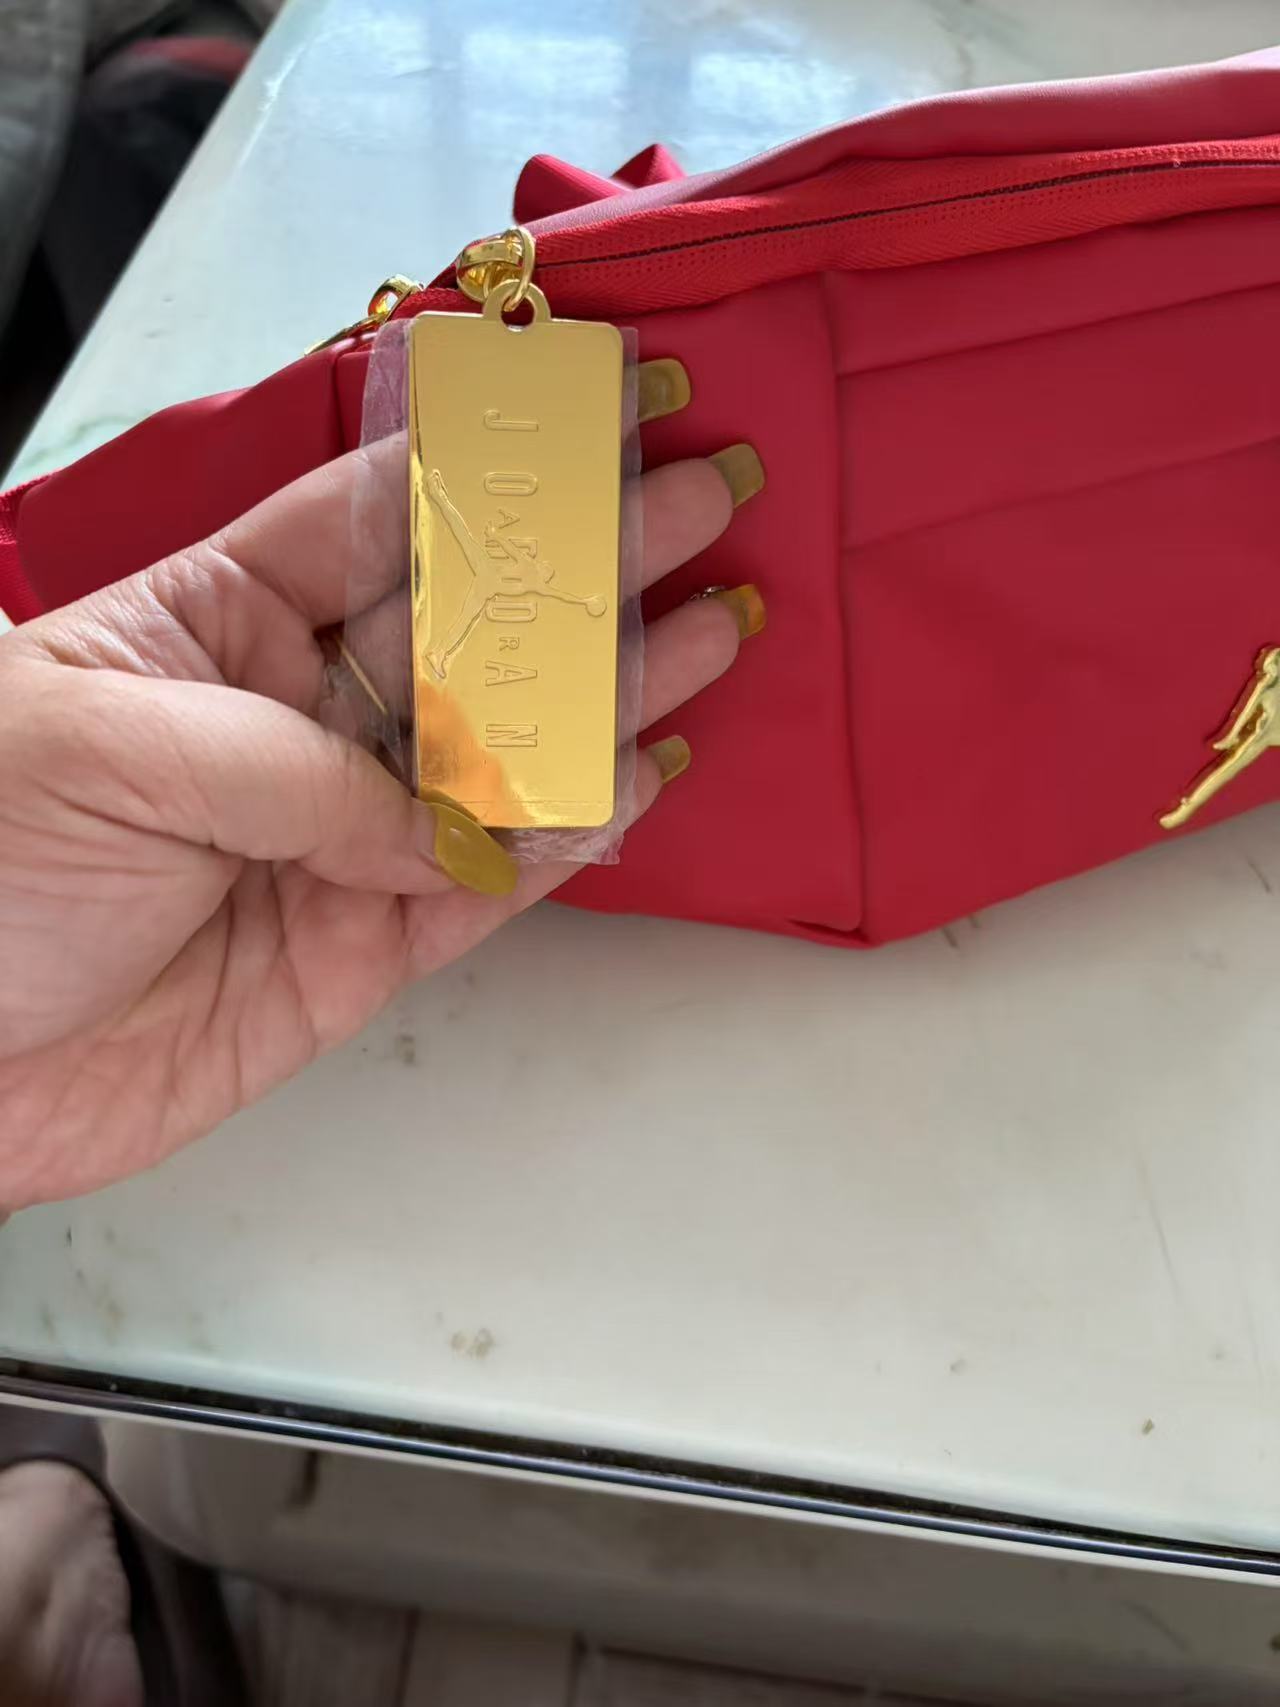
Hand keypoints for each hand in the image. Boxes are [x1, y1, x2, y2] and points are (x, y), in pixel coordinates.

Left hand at [0, 444, 752, 1207]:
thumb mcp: (115, 754)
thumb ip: (299, 770)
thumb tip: (436, 816)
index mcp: (206, 625)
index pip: (367, 520)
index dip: (482, 469)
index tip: (586, 415)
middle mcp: (286, 718)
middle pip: (462, 629)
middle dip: (582, 567)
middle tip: (698, 501)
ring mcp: (330, 836)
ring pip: (498, 755)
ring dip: (609, 694)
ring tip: (719, 628)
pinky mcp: (355, 949)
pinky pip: (484, 884)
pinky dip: (569, 839)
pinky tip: (644, 775)